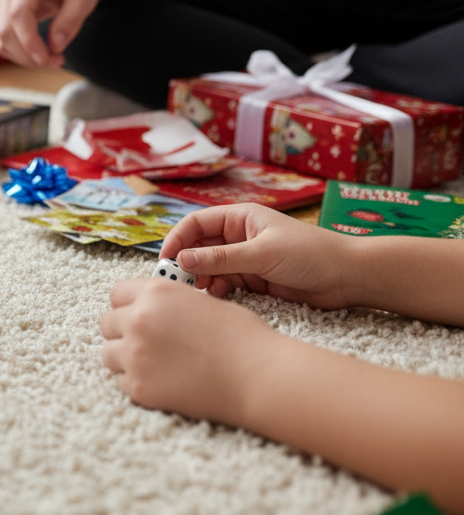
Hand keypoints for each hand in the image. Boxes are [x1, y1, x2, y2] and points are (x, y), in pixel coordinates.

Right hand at [0, 0, 103, 67]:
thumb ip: (71, 19)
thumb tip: (55, 46)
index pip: (18, 14)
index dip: (29, 41)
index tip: (47, 60)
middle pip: (5, 29)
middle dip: (28, 54)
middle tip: (56, 62)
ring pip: (1, 38)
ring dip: (24, 56)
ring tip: (52, 58)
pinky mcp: (2, 10)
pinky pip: (4, 38)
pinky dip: (20, 52)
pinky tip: (40, 52)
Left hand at [100, 278, 279, 423]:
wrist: (258, 376)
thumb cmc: (241, 337)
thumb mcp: (200, 302)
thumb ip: (167, 303)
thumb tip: (150, 308)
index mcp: (155, 292)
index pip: (116, 294)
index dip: (128, 305)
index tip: (137, 315)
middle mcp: (138, 319)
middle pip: (107, 323)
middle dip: (124, 332)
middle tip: (148, 343)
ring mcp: (135, 354)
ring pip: (108, 353)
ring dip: (125, 357)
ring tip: (154, 364)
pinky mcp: (138, 387)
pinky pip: (122, 381)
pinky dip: (137, 382)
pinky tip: (163, 382)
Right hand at [162, 203, 352, 307]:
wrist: (349, 278)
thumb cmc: (310, 255)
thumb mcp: (261, 254)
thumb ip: (220, 259)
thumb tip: (181, 261)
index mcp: (240, 218)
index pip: (196, 224)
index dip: (177, 240)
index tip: (166, 261)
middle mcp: (239, 235)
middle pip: (199, 246)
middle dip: (187, 263)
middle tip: (178, 282)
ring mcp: (246, 258)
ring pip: (210, 267)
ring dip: (201, 278)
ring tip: (201, 291)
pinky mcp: (254, 279)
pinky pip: (224, 282)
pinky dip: (217, 290)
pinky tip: (218, 296)